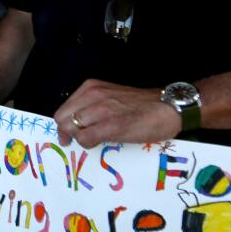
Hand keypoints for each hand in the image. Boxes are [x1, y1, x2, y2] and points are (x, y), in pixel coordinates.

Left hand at [55, 79, 182, 147]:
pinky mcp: (110, 125)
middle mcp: (92, 95)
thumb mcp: (110, 96)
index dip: (64, 123)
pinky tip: (98, 142)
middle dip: (66, 132)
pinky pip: (85, 138)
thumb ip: (92, 104)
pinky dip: (87, 144)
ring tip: (91, 140)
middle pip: (62, 119)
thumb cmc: (141, 104)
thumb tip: (76, 121)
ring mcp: (101, 110)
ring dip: (78, 138)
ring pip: (71, 129)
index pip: (64, 109)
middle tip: (74, 141)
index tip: (69, 133)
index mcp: (91, 87)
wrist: (167, 107)